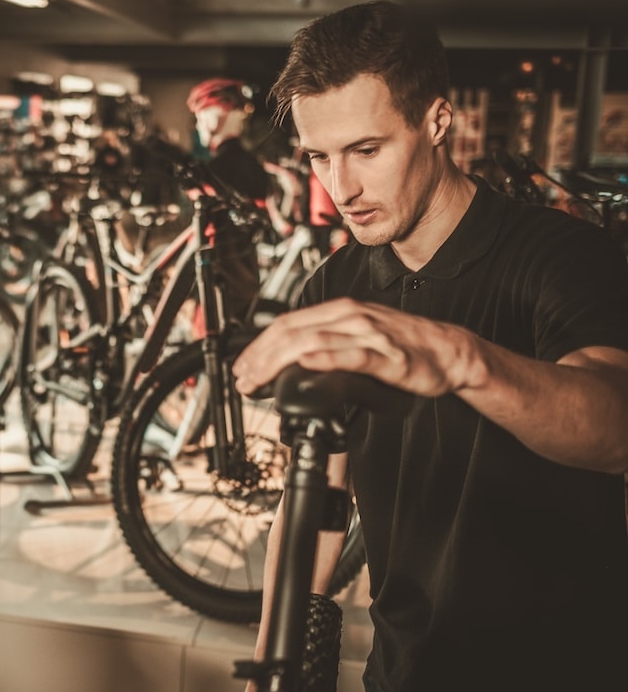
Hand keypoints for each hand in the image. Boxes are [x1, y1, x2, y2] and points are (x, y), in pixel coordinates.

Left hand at [232, 298, 477, 397]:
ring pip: (314, 341)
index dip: (259, 346)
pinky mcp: (388, 356)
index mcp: (341, 312)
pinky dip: (326, 358)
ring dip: (280, 361)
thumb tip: (290, 360)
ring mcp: (369, 335)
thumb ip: (327, 343)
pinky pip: (353, 355)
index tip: (241, 367)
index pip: (287, 324)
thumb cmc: (404, 347)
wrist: (449, 352)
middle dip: (261, 357)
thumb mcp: (358, 337)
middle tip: (243, 379)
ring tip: (260, 379)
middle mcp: (351, 317)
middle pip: (292, 331)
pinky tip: (306, 364)